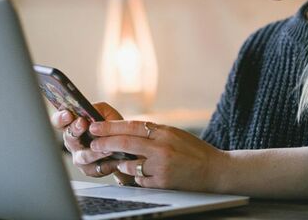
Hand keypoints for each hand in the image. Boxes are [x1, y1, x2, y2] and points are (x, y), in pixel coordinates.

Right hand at [49, 102, 134, 185]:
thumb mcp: (106, 112)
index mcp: (73, 126)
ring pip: (82, 156)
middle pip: (68, 137)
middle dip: (75, 130)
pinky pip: (96, 169)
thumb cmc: (112, 127)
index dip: (61, 118)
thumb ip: (98, 109)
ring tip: (106, 148)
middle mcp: (73, 142)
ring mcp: (79, 157)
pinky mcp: (90, 170)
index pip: (59, 122)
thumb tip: (90, 110)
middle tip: (83, 123)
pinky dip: (106, 164)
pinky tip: (115, 159)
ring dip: (94, 152)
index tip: (68, 114)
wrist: (124, 145)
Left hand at [88, 121, 227, 191]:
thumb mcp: (174, 134)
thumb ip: (153, 133)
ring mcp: (161, 166)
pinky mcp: (162, 182)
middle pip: (125, 143)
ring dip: (122, 164)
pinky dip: (138, 177)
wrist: (215, 170)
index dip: (110, 126)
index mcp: (164, 131)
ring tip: (121, 162)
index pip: (131, 126)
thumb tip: (127, 131)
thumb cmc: (194, 151)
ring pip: (129, 164)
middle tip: (92, 144)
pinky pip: (139, 180)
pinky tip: (144, 174)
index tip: (95, 126)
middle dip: (105, 143)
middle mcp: (161, 147)